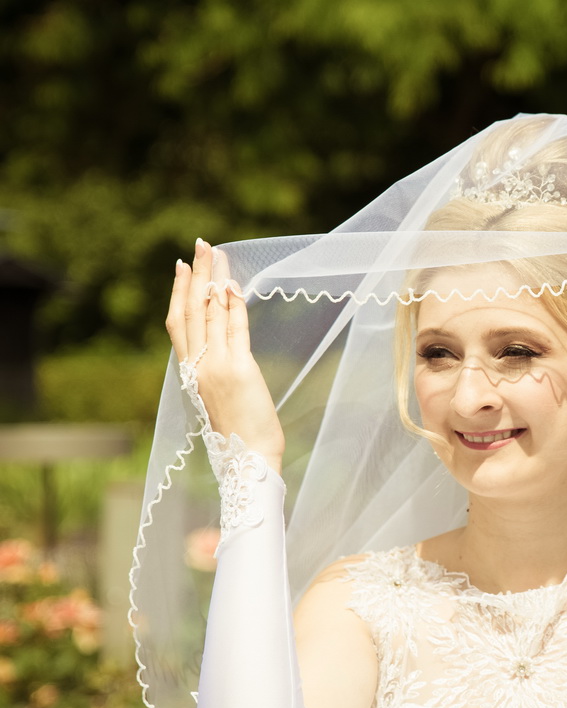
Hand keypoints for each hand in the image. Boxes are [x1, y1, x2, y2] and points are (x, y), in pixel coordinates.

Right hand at [165, 239, 285, 471]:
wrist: (248, 463)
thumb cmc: (240, 435)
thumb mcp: (219, 397)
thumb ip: (215, 369)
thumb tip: (222, 342)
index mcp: (189, 373)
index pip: (178, 324)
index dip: (179, 293)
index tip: (182, 267)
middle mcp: (197, 367)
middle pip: (191, 310)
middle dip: (197, 274)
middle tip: (201, 245)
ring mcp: (216, 367)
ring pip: (211, 313)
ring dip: (216, 279)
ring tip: (220, 254)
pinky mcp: (238, 370)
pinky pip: (234, 329)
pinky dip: (233, 305)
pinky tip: (234, 285)